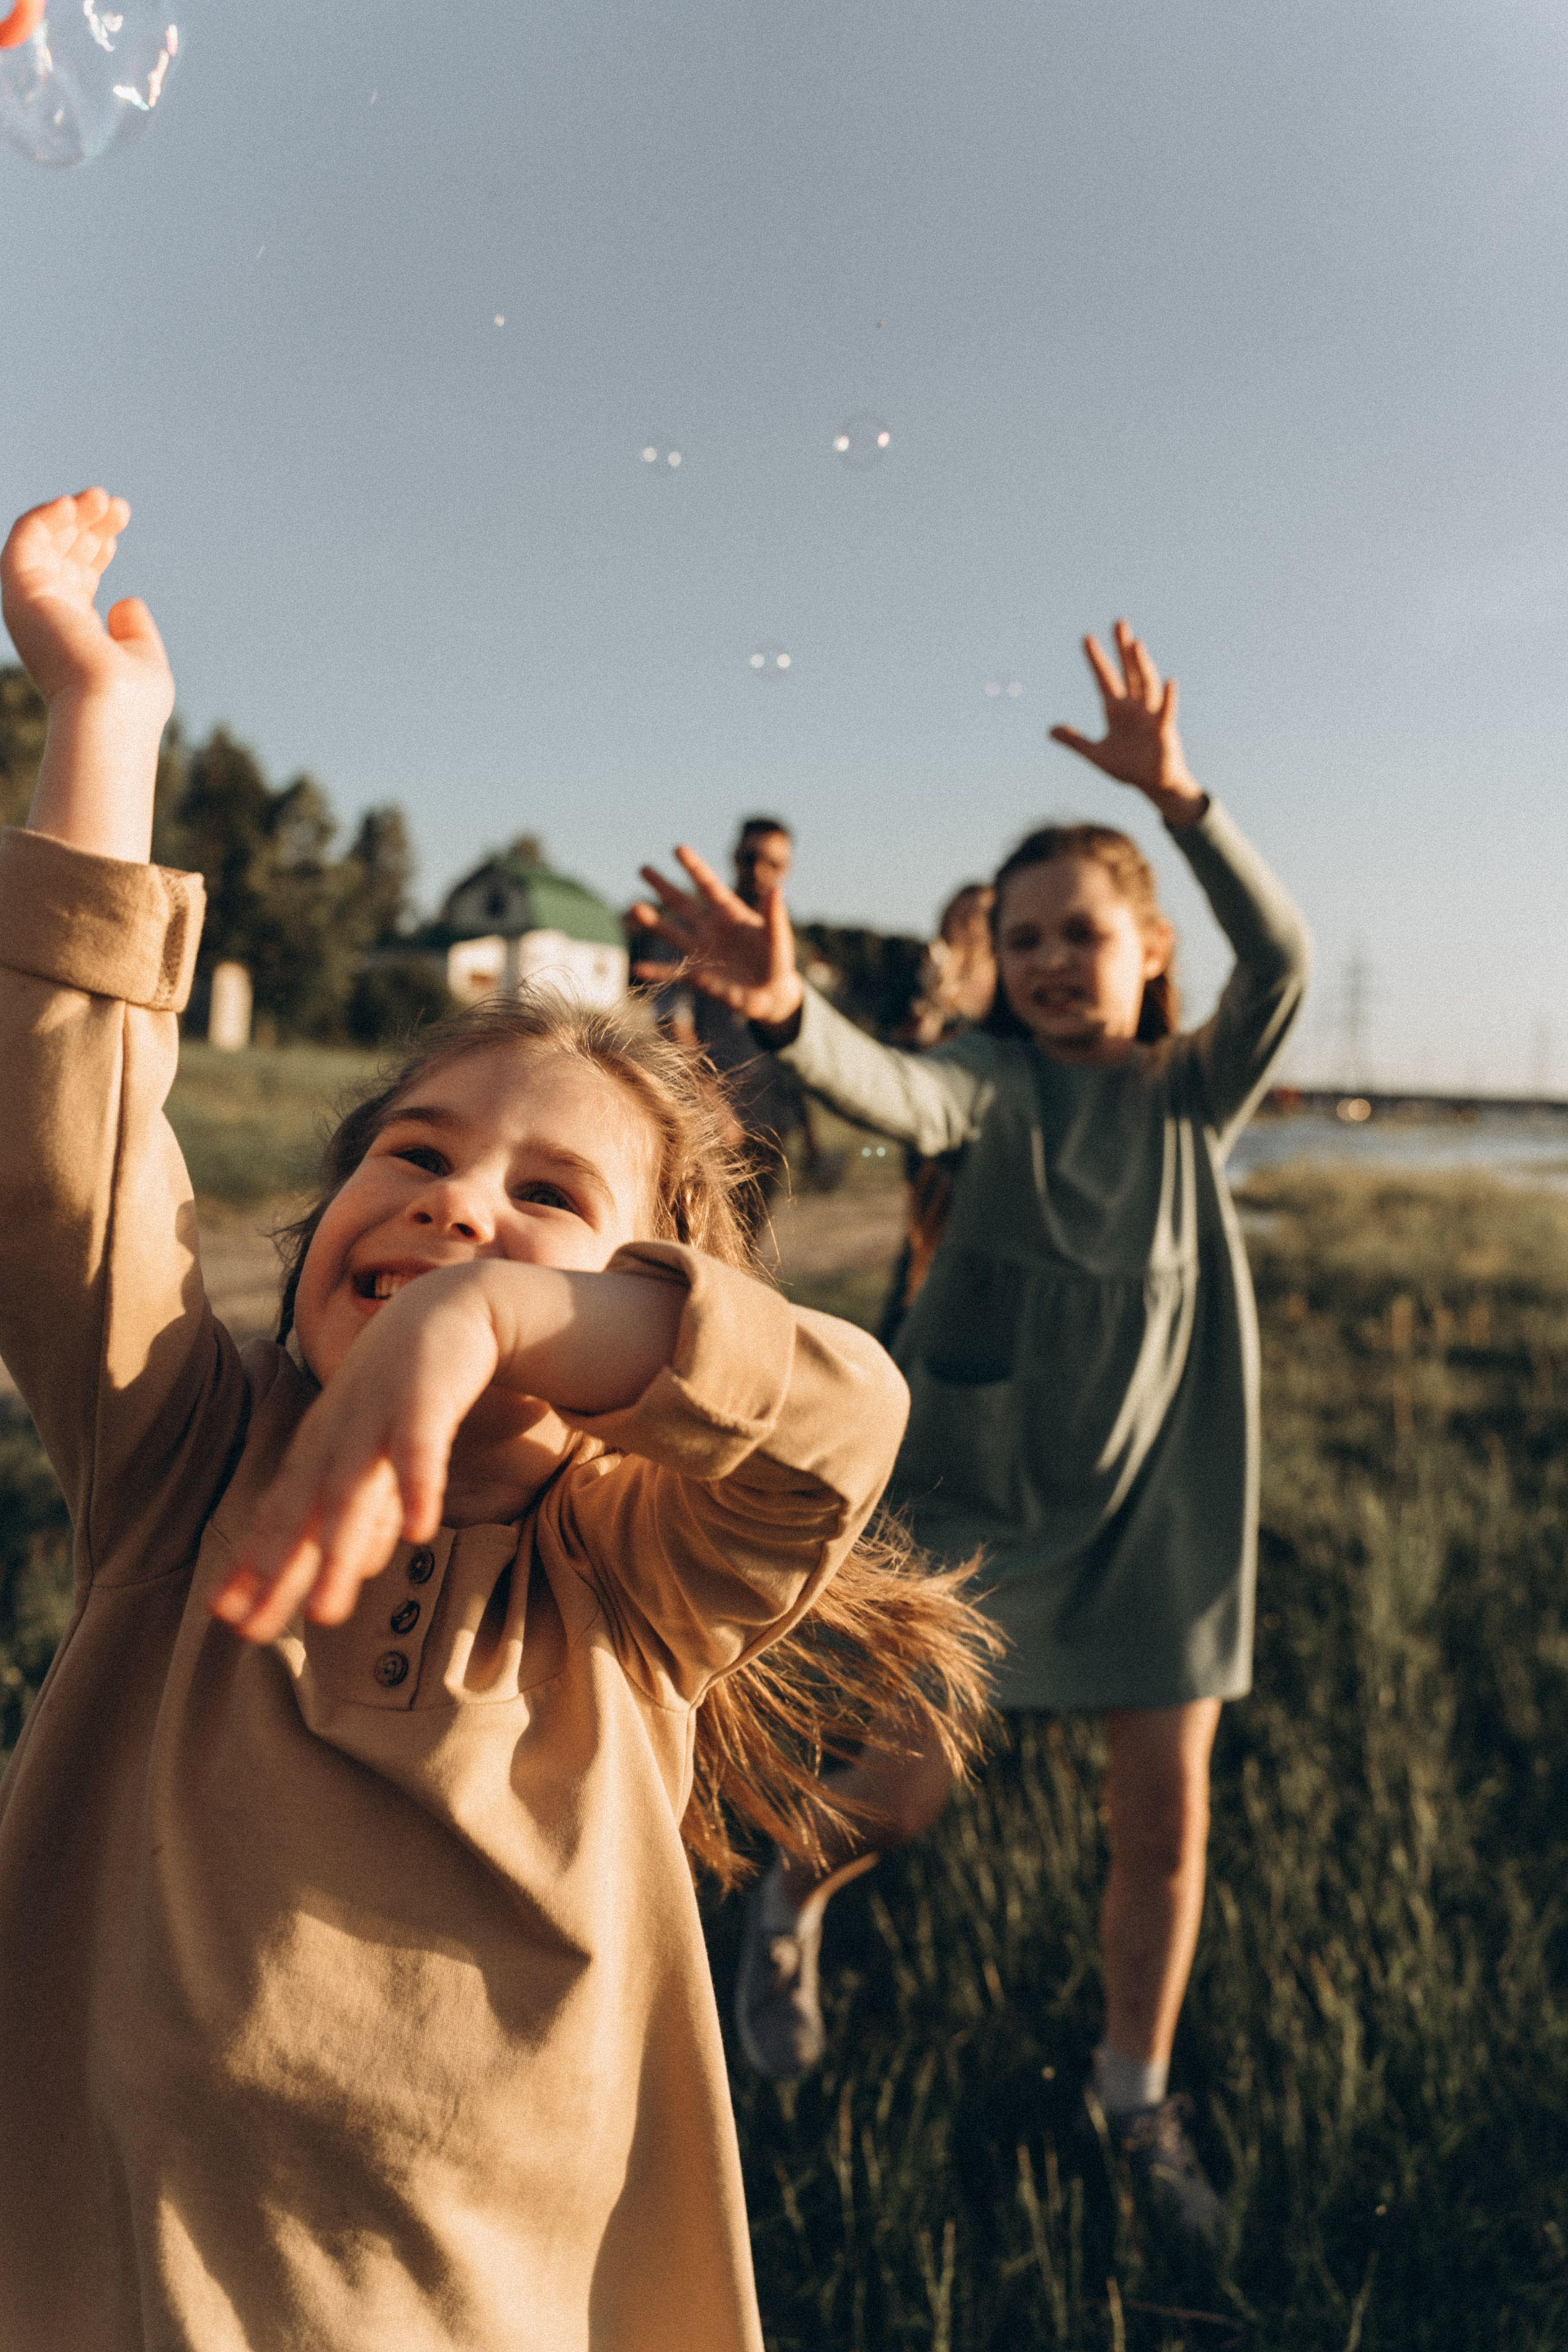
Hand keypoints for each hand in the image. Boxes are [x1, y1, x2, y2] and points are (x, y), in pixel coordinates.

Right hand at [1, 489, 171, 720]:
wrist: (110, 709)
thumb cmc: (132, 696)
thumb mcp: (141, 655)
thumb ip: (133, 628)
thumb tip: (127, 599)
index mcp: (75, 630)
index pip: (78, 574)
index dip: (96, 542)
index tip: (119, 519)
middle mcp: (49, 616)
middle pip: (62, 554)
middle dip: (88, 522)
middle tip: (118, 504)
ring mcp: (33, 604)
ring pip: (42, 542)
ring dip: (69, 513)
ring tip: (101, 497)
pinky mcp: (21, 593)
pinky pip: (23, 541)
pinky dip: (43, 517)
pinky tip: (71, 503)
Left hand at [212, 1267, 501, 1642]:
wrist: (446, 1307)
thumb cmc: (404, 1388)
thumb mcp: (377, 1451)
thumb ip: (371, 1504)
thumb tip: (363, 1563)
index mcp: (320, 1450)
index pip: (279, 1517)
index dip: (252, 1565)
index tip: (222, 1618)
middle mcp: (336, 1438)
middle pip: (303, 1514)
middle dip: (276, 1574)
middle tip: (251, 1631)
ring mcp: (376, 1416)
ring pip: (352, 1492)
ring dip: (338, 1552)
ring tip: (326, 1614)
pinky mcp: (424, 1398)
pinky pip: (419, 1448)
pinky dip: (417, 1487)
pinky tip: (420, 1531)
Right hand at [630, 847, 803, 1028]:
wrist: (770, 993)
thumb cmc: (777, 960)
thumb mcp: (778, 938)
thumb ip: (774, 916)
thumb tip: (775, 889)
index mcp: (730, 913)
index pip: (708, 885)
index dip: (694, 867)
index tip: (678, 849)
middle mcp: (710, 927)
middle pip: (682, 903)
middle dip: (663, 886)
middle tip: (643, 868)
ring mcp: (701, 950)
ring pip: (672, 932)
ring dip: (653, 922)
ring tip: (634, 908)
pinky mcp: (696, 975)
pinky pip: (672, 971)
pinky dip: (656, 971)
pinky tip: (637, 968)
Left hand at [1049, 620, 1206, 826]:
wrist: (1153, 784)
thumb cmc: (1128, 767)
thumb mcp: (1096, 754)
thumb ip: (1075, 741)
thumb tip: (1050, 730)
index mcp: (1117, 710)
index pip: (1104, 678)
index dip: (1095, 659)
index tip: (1086, 638)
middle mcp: (1134, 706)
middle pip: (1128, 671)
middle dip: (1123, 649)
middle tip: (1119, 622)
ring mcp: (1150, 716)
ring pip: (1146, 685)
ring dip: (1142, 665)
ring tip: (1136, 644)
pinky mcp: (1163, 731)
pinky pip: (1166, 712)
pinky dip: (1167, 698)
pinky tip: (1169, 681)